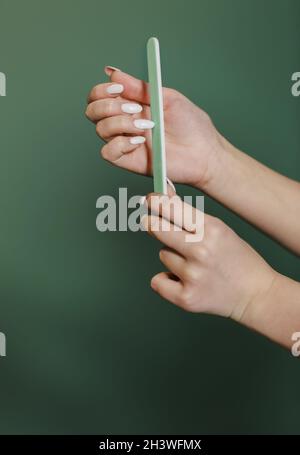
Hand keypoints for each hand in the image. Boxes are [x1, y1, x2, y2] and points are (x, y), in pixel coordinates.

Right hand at [86, 66, 225, 187]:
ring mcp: (125, 142)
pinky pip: (107, 152)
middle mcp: (124, 123)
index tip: (119, 89)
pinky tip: (139, 142)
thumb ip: (139, 87)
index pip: (101, 95)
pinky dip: (120, 144)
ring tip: (145, 126)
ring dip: (120, 123)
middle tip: (134, 108)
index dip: (102, 90)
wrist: (203, 153)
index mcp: (131, 105)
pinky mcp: (128, 161)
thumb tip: (113, 73)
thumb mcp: (167, 98)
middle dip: (108, 106)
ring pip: (100, 129)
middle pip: (93, 111)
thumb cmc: (191, 126)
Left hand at [141, 192, 276, 319]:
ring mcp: (192, 275)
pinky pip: (158, 281)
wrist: (256, 295)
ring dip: (172, 257)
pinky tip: (183, 281)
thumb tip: (162, 198)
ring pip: (162, 254)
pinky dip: (167, 280)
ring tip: (194, 264)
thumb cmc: (237, 259)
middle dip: (152, 224)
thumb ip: (192, 217)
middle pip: (157, 229)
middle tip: (150, 223)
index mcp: (213, 229)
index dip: (156, 202)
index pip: (173, 209)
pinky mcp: (186, 297)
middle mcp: (201, 250)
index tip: (150, 200)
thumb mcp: (221, 230)